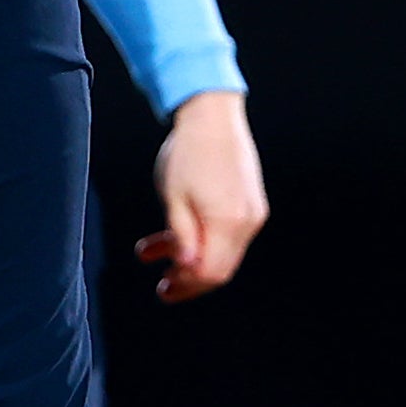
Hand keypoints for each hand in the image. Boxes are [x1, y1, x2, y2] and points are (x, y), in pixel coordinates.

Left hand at [136, 90, 267, 302]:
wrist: (211, 116)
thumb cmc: (187, 153)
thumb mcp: (173, 197)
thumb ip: (181, 236)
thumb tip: (188, 270)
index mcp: (228, 222)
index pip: (211, 273)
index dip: (187, 286)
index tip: (164, 290)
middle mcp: (247, 222)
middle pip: (220, 267)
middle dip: (189, 279)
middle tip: (163, 287)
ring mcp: (251, 212)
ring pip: (221, 249)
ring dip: (189, 256)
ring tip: (154, 255)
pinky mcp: (249, 203)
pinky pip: (226, 231)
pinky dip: (202, 236)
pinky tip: (170, 235)